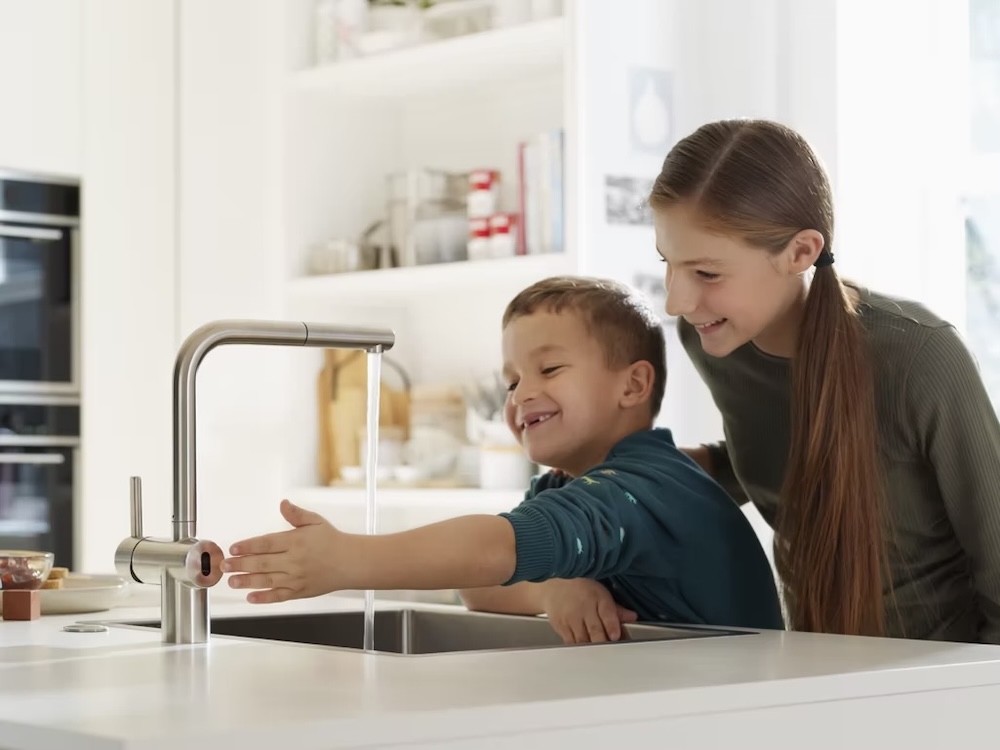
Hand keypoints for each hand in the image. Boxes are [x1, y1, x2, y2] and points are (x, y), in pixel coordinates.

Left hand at [222, 499, 342, 603]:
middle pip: (263, 562)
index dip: (248, 546)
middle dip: (241, 564)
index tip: (234, 548)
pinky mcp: (300, 591)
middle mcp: (295, 560)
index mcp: (296, 541)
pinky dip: (264, 598)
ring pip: (267, 580)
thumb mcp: (315, 521)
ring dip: (247, 581)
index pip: (267, 543)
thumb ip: (296, 514)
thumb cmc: (332, 541)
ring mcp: (296, 578)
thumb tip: (283, 504)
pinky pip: (279, 596)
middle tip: (225, 565)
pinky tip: (251, 597)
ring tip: (232, 581)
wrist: (350, 562)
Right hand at [540, 578, 637, 643]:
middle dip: (604, 641)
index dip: (612, 626)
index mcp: (597, 597)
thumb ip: (616, 609)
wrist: (554, 589)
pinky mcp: (562, 628)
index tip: (616, 636)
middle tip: (611, 650)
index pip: (606, 613)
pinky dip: (581, 649)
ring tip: (601, 653)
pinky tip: (586, 651)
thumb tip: (632, 617)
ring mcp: (571, 618)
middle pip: (595, 630)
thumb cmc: (580, 590)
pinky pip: (572, 643)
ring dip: (593, 647)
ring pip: (584, 640)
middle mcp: (583, 607)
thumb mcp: (600, 593)